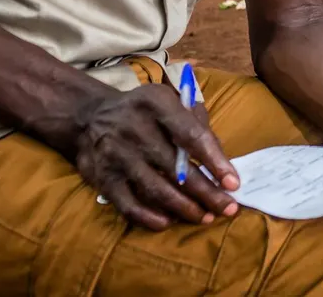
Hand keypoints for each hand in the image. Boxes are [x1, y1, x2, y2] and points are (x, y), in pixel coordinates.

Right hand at [57, 83, 239, 230]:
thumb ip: (196, 122)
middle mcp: (134, 128)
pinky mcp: (103, 178)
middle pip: (177, 168)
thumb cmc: (144, 112)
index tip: (233, 183)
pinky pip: (129, 205)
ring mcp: (116, 155)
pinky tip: (169, 222)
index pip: (192, 135)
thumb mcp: (169, 101)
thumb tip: (222, 160)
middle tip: (228, 208)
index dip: (216, 161)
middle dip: (207, 192)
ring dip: (185, 208)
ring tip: (206, 217)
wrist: (90, 117)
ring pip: (156, 190)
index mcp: (157, 103)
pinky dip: (150, 218)